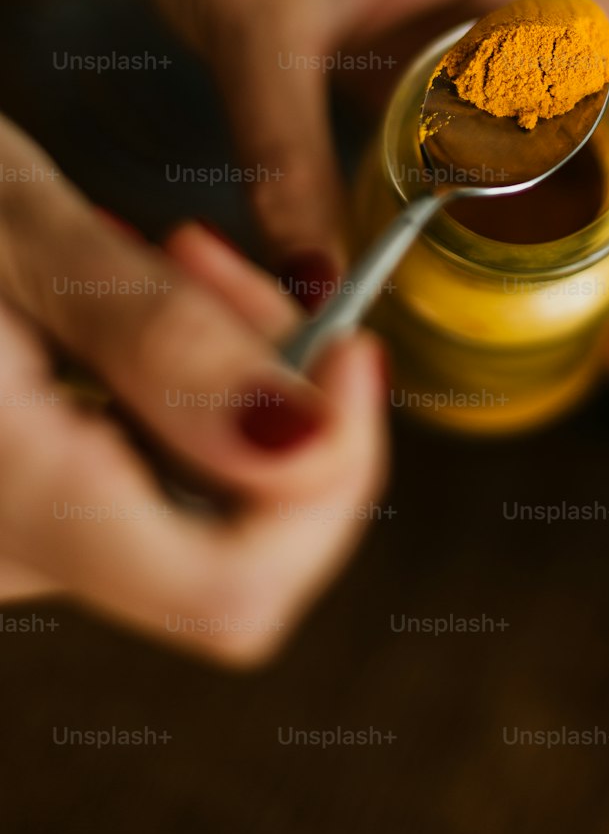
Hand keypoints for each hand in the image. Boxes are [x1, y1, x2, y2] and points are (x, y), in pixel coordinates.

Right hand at [0, 113, 385, 662]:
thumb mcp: (20, 239)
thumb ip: (164, 345)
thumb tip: (312, 445)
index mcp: (9, 508)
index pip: (236, 594)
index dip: (330, 477)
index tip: (349, 348)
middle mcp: (8, 561)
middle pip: (238, 545)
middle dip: (277, 399)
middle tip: (216, 265)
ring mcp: (15, 544)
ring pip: (202, 504)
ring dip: (226, 377)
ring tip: (161, 253)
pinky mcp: (22, 509)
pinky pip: (146, 480)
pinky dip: (175, 391)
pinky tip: (126, 301)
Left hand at [122, 0, 608, 379]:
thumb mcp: (260, 29)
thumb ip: (285, 155)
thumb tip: (318, 284)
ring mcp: (475, 41)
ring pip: (581, 146)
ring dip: (601, 242)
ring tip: (605, 338)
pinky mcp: (427, 74)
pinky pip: (502, 156)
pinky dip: (523, 225)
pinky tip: (510, 289)